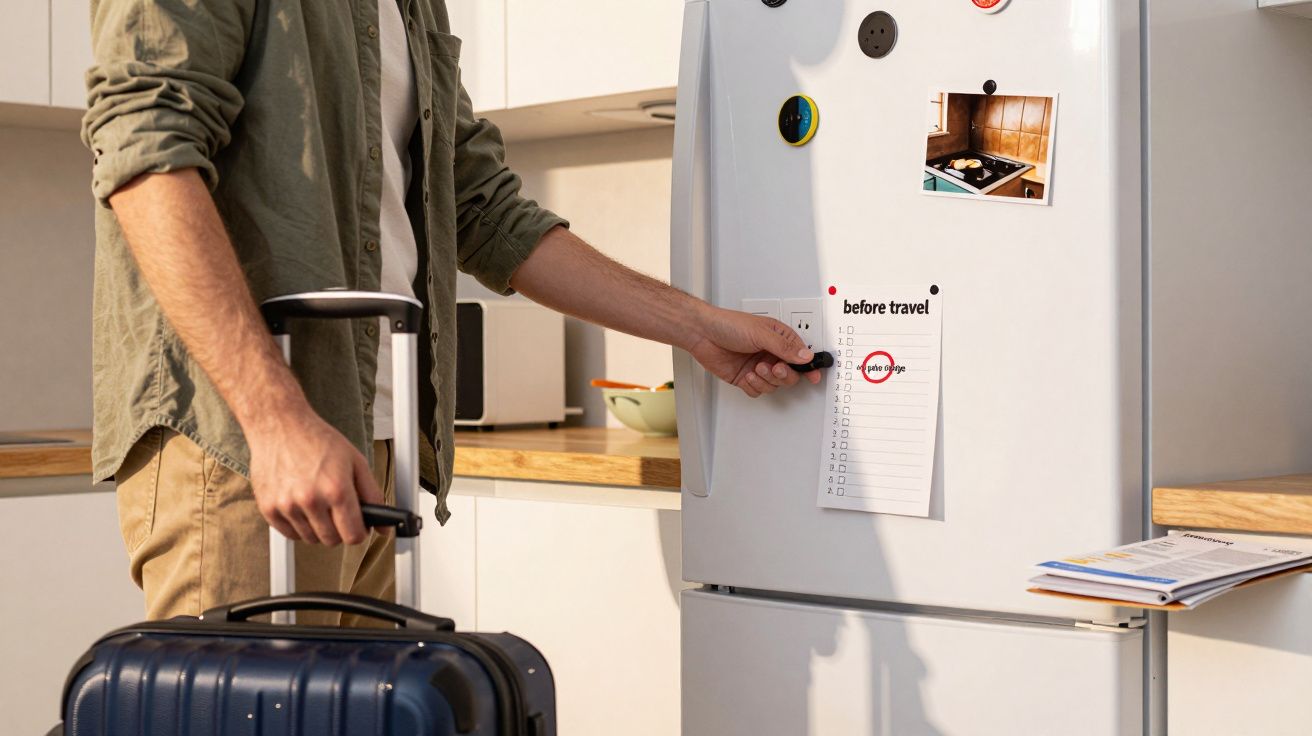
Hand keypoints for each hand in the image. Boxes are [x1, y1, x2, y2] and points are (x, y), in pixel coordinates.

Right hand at [246, 406, 384, 545]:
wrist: (280, 426)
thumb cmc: (319, 441)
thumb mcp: (356, 462)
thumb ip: (373, 496)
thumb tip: (384, 526)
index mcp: (336, 489)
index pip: (353, 535)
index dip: (359, 532)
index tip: (358, 525)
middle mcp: (311, 500)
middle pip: (332, 540)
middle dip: (339, 529)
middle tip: (337, 510)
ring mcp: (287, 505)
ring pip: (310, 539)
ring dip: (318, 527)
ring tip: (318, 502)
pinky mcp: (268, 508)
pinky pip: (290, 534)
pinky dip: (298, 526)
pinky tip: (302, 505)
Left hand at [687, 307, 822, 396]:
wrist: (702, 334)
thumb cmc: (728, 325)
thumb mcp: (760, 333)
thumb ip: (784, 347)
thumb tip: (805, 356)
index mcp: (778, 338)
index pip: (801, 355)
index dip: (809, 366)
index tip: (815, 376)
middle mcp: (770, 353)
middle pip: (790, 374)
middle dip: (784, 375)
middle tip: (775, 368)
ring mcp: (758, 366)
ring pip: (774, 385)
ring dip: (767, 380)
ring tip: (756, 368)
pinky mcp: (746, 378)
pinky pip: (758, 391)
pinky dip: (754, 386)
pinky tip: (747, 376)